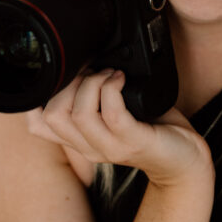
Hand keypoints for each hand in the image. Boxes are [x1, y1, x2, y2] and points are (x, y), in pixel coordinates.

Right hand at [25, 70, 212, 188]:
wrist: (184, 159)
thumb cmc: (150, 129)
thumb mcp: (112, 114)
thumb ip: (92, 99)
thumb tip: (78, 61)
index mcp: (79, 140)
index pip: (37, 125)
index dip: (38, 96)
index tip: (62, 75)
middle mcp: (88, 147)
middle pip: (53, 115)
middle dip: (68, 83)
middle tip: (92, 70)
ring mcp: (111, 148)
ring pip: (78, 114)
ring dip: (92, 83)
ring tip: (109, 73)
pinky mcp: (134, 142)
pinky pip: (111, 113)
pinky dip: (112, 89)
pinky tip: (122, 79)